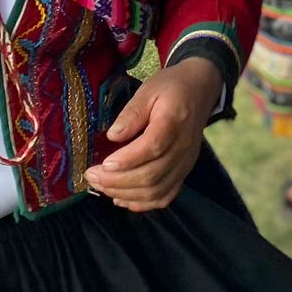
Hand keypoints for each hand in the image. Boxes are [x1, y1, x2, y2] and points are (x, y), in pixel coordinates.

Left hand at [84, 57, 222, 209]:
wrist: (199, 90)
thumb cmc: (170, 88)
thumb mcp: (149, 89)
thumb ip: (131, 112)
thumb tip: (112, 136)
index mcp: (174, 122)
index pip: (153, 147)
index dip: (127, 160)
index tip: (103, 164)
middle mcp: (183, 147)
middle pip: (152, 175)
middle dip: (117, 181)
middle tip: (91, 176)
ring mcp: (185, 163)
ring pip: (156, 191)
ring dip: (125, 193)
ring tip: (101, 186)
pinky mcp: (184, 172)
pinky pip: (165, 196)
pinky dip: (142, 203)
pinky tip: (121, 198)